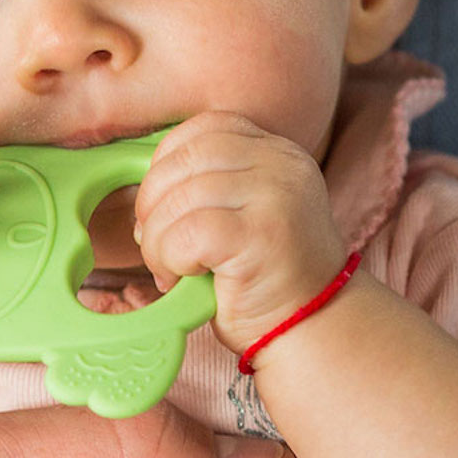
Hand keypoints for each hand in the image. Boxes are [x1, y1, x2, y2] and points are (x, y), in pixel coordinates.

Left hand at [135, 112, 346, 353]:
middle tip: (154, 243)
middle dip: (152, 202)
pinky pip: (187, 233)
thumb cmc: (266, 279)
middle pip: (187, 158)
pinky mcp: (261, 234)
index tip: (162, 204)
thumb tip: (143, 187)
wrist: (314, 329)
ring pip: (180, 197)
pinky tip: (181, 278)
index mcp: (277, 152)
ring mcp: (276, 196)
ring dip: (155, 240)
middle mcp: (282, 165)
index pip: (206, 128)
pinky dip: (169, 258)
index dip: (168, 161)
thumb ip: (210, 185)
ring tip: (170, 269)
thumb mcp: (244, 212)